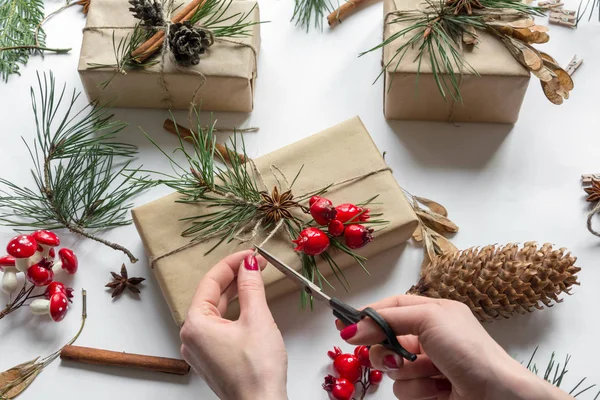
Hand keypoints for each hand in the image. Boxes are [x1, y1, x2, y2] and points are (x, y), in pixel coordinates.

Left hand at [180, 250, 287, 399]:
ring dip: (235, 293)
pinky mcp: (212, 358)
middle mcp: (191, 336)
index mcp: (195, 324)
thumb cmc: (256, 370)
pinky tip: (248, 304)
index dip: (232, 263)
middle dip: (234, 277)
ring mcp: (200, 349)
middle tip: (256, 263)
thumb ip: (251, 286)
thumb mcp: (257, 318)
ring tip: (254, 278)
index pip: (210, 281)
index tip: (250, 253)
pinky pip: (219, 325)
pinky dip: (234, 311)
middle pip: (211, 295)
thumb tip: (249, 265)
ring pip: (216, 310)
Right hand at [337, 295, 573, 399]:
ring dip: (409, 373)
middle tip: (397, 356)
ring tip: (434, 375)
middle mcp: (428, 337)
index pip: (391, 308)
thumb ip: (388, 320)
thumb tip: (351, 329)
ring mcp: (428, 366)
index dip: (367, 315)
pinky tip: (440, 390)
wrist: (497, 395)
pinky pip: (404, 390)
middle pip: (385, 340)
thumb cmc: (467, 350)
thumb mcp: (429, 319)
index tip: (343, 326)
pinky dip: (419, 391)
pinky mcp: (429, 391)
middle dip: (387, 350)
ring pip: (392, 369)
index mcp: (433, 312)